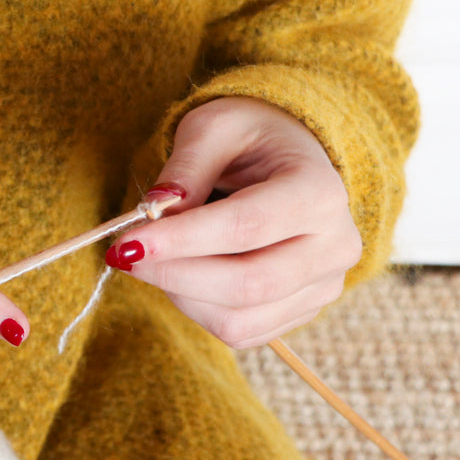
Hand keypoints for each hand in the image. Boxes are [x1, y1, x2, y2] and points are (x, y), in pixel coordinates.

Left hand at [107, 97, 362, 348]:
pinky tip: (184, 273)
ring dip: (180, 294)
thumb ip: (185, 167)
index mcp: (319, 192)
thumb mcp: (213, 127)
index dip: (182, 241)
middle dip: (172, 274)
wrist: (288, 160)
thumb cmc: (249, 138)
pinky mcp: (302, 312)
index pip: (246, 227)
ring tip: (157, 258)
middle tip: (125, 254)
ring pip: (238, 319)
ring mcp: (324, 286)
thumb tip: (155, 212)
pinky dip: (197, 309)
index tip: (126, 244)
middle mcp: (334, 246)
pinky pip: (240, 332)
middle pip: (246, 283)